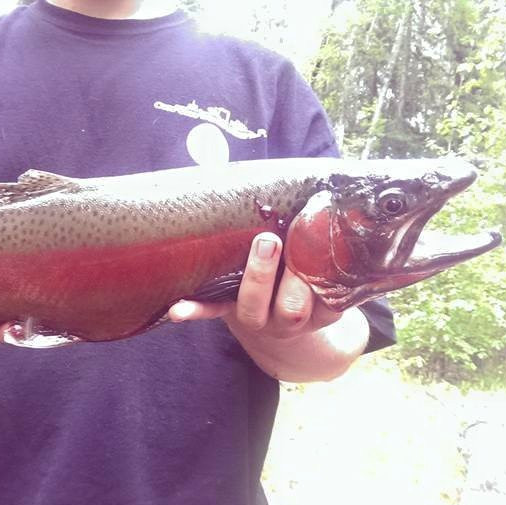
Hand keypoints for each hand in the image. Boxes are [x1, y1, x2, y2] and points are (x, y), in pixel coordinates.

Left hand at [169, 232, 364, 380]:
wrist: (284, 316)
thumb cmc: (308, 271)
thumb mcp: (327, 262)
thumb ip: (329, 234)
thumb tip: (324, 185)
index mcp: (320, 307)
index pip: (326, 299)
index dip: (322, 277)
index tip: (318, 244)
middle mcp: (290, 318)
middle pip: (290, 310)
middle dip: (286, 277)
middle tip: (275, 240)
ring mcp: (259, 318)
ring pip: (252, 311)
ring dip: (255, 279)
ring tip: (260, 244)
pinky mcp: (229, 311)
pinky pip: (212, 312)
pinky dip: (195, 310)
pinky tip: (177, 309)